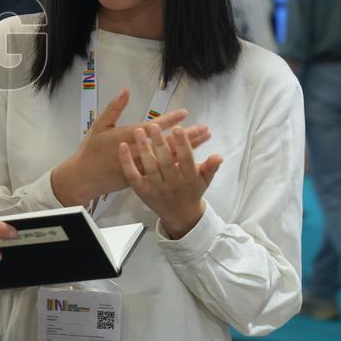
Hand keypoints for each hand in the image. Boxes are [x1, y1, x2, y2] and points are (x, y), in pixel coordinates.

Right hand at [51, 89, 210, 205]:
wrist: (85, 177)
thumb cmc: (92, 150)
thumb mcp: (99, 125)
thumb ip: (114, 108)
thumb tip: (125, 91)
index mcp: (127, 137)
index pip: (153, 126)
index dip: (169, 120)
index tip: (185, 113)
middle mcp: (138, 151)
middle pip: (167, 143)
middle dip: (187, 135)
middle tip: (204, 129)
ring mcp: (141, 166)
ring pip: (169, 157)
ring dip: (187, 149)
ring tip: (203, 141)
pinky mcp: (142, 177)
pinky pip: (164, 170)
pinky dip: (178, 164)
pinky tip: (191, 160)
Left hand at [119, 124, 222, 238]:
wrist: (180, 215)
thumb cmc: (192, 191)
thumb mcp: (205, 180)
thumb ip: (210, 167)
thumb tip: (219, 156)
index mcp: (189, 178)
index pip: (186, 159)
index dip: (183, 144)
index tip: (178, 128)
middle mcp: (172, 183)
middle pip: (166, 161)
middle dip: (160, 143)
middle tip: (153, 125)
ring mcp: (156, 188)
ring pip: (149, 167)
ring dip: (143, 148)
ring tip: (138, 130)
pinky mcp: (142, 191)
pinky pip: (132, 175)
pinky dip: (126, 162)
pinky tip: (122, 147)